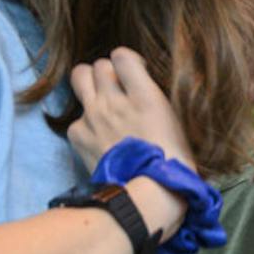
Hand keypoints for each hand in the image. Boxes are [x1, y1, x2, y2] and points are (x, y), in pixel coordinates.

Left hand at [68, 47, 195, 171]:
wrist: (148, 197)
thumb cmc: (174, 167)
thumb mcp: (177, 128)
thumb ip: (157, 104)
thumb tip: (147, 96)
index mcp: (145, 96)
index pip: (123, 56)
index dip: (129, 62)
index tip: (136, 74)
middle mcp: (114, 100)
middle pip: (99, 65)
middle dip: (108, 73)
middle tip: (118, 90)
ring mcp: (93, 116)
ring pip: (79, 77)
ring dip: (90, 84)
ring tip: (101, 101)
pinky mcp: (78, 135)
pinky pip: (76, 117)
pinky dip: (85, 124)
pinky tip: (98, 138)